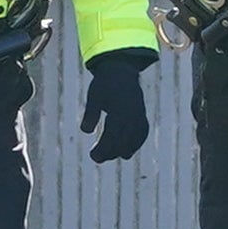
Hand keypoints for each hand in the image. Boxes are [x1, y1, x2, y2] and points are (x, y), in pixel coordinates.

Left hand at [81, 48, 155, 163]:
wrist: (121, 70)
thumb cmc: (105, 84)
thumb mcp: (94, 96)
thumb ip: (91, 113)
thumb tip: (85, 131)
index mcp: (120, 109)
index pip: (112, 135)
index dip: (103, 148)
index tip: (92, 156)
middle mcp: (132, 113)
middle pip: (123, 140)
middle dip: (110, 152)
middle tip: (95, 158)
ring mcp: (139, 114)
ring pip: (134, 139)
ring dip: (122, 150)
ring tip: (109, 156)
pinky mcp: (142, 115)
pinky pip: (142, 133)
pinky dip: (136, 144)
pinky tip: (126, 152)